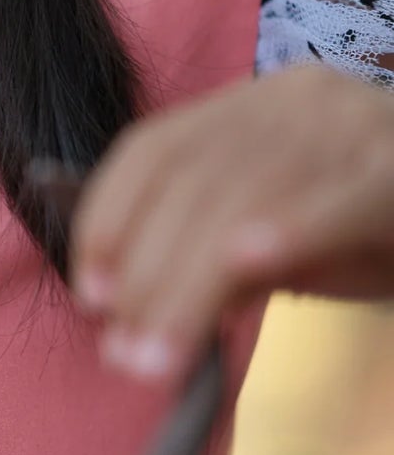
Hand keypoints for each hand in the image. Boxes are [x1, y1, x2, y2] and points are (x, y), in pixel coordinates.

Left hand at [70, 65, 393, 380]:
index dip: (107, 218)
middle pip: (190, 182)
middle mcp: (299, 98)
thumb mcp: (282, 242)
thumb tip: (121, 300)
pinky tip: (245, 265)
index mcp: (257, 106)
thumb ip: (207, 259)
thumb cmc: (377, 230)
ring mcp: (355, 124)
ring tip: (160, 356)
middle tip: (125, 356)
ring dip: (190, 284)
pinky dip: (285, 229)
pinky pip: (334, 198)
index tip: (90, 292)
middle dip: (146, 275)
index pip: (154, 149)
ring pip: (245, 196)